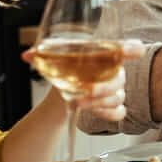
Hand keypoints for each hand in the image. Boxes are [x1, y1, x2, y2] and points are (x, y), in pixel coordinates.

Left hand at [21, 39, 141, 121]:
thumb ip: (42, 55)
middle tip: (85, 90)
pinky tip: (94, 112)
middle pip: (120, 79)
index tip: (133, 50)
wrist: (65, 86)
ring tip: (79, 102)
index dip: (133, 49)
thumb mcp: (55, 58)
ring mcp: (116, 90)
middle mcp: (115, 71)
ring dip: (99, 102)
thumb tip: (27, 55)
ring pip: (118, 97)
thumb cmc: (67, 68)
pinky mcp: (114, 106)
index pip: (130, 48)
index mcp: (107, 54)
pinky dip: (108, 114)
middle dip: (103, 87)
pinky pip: (120, 112)